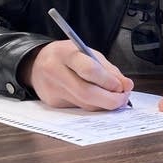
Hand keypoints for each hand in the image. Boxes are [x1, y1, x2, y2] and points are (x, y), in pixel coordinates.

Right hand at [18, 41, 133, 110]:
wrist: (35, 64)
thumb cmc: (66, 56)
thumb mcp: (87, 53)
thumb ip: (108, 69)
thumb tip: (126, 86)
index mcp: (65, 54)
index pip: (88, 70)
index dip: (108, 81)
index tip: (122, 86)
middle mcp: (55, 72)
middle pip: (86, 93)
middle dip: (110, 100)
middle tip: (124, 99)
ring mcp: (52, 90)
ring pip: (85, 104)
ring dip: (105, 104)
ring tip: (115, 98)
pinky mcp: (53, 104)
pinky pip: (79, 108)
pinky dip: (94, 105)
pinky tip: (100, 100)